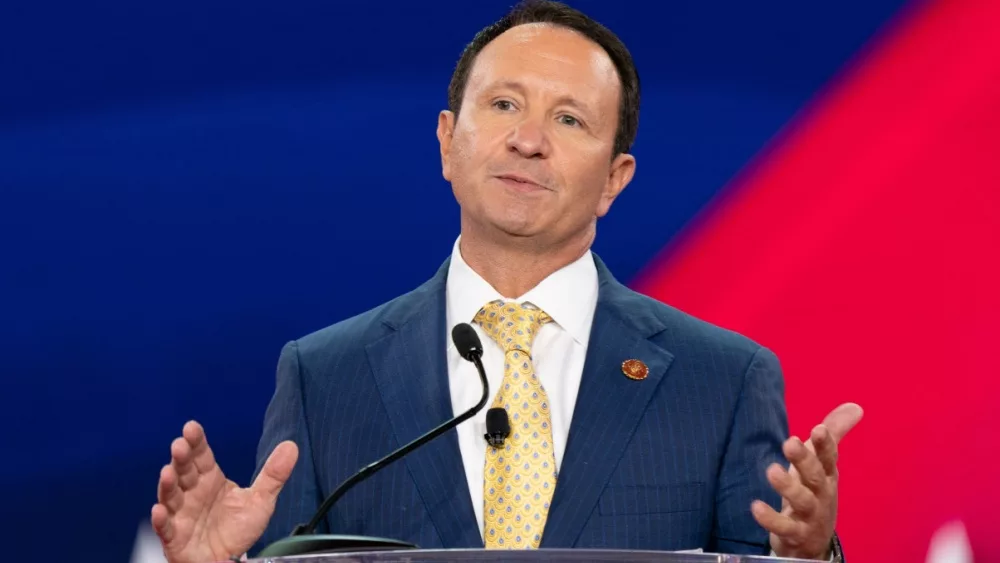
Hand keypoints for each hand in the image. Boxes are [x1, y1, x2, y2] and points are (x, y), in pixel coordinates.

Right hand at [151, 421, 297, 562]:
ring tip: (168, 473)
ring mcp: (181, 514)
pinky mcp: (175, 537)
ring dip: (168, 485)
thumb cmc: (238, 529)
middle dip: (181, 458)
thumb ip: (273, 474)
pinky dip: (161, 520)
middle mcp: (192, 493)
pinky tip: (159, 511)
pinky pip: (165, 528)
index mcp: (210, 480)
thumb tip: (291, 446)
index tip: (192, 427)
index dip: (196, 442)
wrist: (229, 561)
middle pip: (184, 471)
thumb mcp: (261, 500)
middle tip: (180, 445)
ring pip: (170, 496)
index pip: (201, 456)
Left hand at [751, 403, 863, 559]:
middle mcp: (821, 494)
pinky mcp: (795, 534)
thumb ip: (834, 434)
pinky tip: (756, 507)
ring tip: (771, 471)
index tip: (818, 428)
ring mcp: (810, 515)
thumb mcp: (822, 464)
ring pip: (801, 501)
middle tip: (790, 442)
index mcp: (827, 475)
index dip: (826, 444)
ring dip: (787, 486)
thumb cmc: (814, 493)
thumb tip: (855, 406)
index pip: (829, 457)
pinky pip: (784, 527)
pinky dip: (771, 519)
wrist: (813, 542)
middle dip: (805, 460)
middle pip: (816, 476)